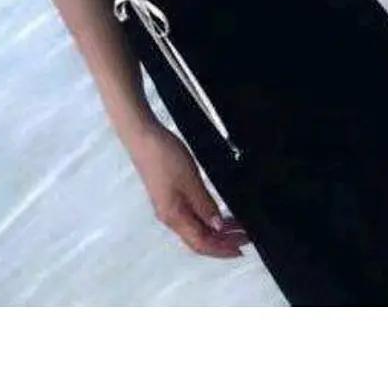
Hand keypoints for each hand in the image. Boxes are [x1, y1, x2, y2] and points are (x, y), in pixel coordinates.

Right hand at [129, 123, 249, 258]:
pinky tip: (218, 214)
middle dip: (222, 242)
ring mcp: (169, 208)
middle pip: (199, 240)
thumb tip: (217, 227)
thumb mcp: (191, 180)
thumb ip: (205, 205)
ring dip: (217, 231)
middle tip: (244, 238)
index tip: (240, 249)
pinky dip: (208, 219)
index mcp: (174, 217)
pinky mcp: (170, 197)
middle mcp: (170, 218)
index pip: (201, 243)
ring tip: (237, 227)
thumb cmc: (164, 157)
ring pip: (196, 228)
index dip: (221, 250)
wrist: (143, 138)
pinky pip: (192, 217)